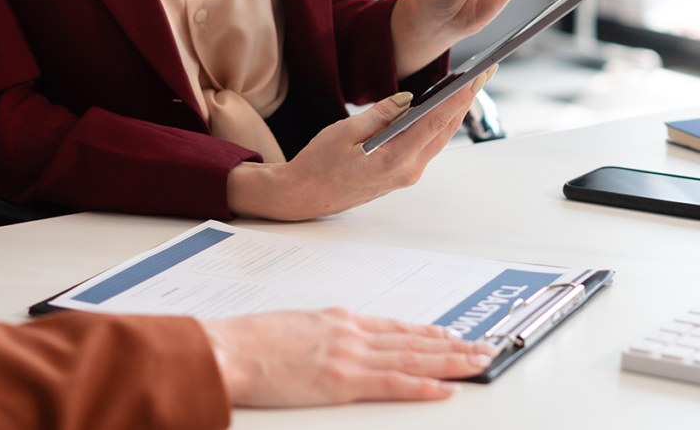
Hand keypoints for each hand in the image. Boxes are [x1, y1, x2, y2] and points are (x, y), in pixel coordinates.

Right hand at [201, 309, 497, 405]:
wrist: (227, 349)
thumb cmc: (249, 341)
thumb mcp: (293, 325)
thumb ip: (322, 332)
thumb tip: (335, 339)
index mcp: (338, 320)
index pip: (394, 327)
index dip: (426, 333)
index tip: (449, 335)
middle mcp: (350, 333)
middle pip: (412, 340)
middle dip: (451, 346)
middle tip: (482, 348)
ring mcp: (349, 356)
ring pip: (413, 359)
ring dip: (450, 362)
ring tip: (478, 363)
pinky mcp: (342, 381)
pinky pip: (393, 384)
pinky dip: (423, 386)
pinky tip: (446, 388)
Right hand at [227, 69, 494, 220]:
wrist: (303, 195)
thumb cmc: (318, 163)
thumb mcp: (344, 131)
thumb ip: (380, 114)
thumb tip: (408, 98)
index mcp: (394, 158)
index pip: (436, 122)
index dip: (459, 97)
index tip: (477, 76)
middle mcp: (408, 170)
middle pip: (444, 130)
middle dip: (464, 100)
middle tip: (482, 73)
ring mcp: (406, 175)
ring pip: (438, 139)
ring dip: (452, 112)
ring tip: (466, 86)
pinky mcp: (401, 175)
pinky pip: (426, 146)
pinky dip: (436, 125)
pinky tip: (439, 109)